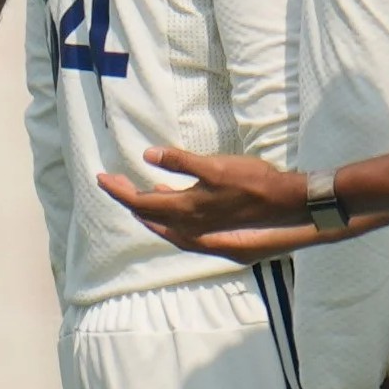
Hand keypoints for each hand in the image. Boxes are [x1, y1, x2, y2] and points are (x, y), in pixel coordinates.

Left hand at [102, 145, 319, 261]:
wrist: (287, 205)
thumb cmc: (253, 182)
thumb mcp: (216, 167)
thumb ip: (181, 162)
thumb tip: (148, 156)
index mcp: (184, 211)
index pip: (140, 203)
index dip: (119, 191)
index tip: (101, 177)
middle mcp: (189, 227)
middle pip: (148, 216)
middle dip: (128, 198)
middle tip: (113, 181)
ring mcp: (202, 233)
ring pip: (163, 224)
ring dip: (147, 208)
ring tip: (137, 192)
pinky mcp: (214, 232)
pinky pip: (179, 227)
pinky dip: (167, 215)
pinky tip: (173, 201)